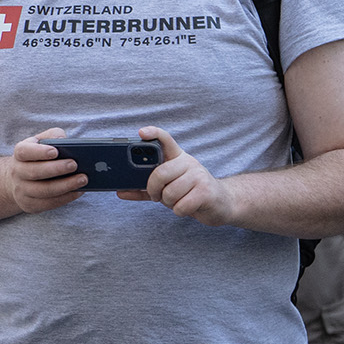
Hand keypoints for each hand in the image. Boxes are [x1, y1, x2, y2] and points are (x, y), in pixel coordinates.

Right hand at [7, 130, 89, 212]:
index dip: (39, 152)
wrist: (20, 179)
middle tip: (75, 164)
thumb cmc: (38, 157)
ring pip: (43, 190)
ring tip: (83, 179)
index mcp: (20, 154)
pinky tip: (79, 191)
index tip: (55, 151)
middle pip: (35, 172)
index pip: (24, 152)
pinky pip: (48, 203)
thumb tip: (63, 139)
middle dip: (56, 169)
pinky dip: (65, 197)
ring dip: (65, 185)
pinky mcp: (29, 204)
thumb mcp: (42, 142)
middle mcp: (17, 172)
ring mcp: (21, 190)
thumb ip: (53, 136)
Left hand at [122, 127, 240, 227]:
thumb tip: (120, 192)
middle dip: (154, 190)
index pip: (166, 140)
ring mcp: (199, 176)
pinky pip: (180, 205)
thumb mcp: (167, 188)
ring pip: (169, 193)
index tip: (141, 133)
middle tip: (158, 196)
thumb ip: (144, 189)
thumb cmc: (190, 194)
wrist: (223, 204)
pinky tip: (187, 207)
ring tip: (178, 201)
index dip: (153, 134)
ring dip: (169, 203)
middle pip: (159, 174)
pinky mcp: (206, 192)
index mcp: (178, 158)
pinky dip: (180, 211)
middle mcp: (189, 162)